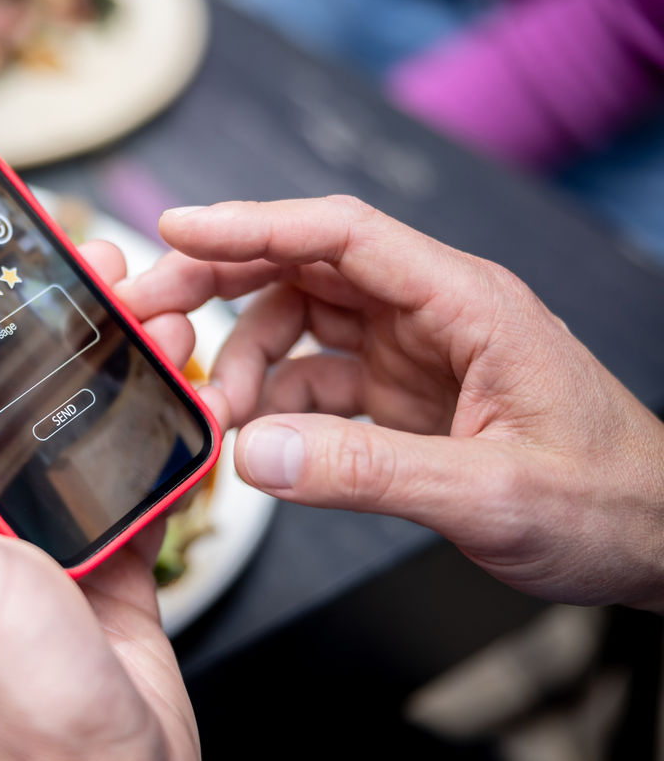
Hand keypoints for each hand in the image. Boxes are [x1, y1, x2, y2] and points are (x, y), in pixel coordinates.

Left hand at [0, 242, 204, 760]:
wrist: (112, 760)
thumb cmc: (14, 682)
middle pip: (15, 380)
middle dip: (55, 315)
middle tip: (95, 268)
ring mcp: (50, 515)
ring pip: (82, 407)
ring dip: (119, 355)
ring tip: (155, 316)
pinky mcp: (109, 535)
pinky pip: (135, 459)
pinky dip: (163, 420)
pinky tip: (186, 387)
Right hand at [122, 196, 663, 610]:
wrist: (657, 540)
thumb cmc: (607, 503)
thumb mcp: (491, 494)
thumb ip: (367, 473)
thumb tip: (252, 454)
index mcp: (464, 301)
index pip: (342, 235)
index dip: (253, 225)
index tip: (176, 229)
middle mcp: (431, 313)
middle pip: (304, 268)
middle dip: (221, 283)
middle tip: (151, 313)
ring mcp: (413, 352)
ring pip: (300, 323)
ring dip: (244, 361)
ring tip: (217, 416)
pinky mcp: (402, 395)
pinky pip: (316, 381)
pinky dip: (275, 406)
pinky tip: (260, 442)